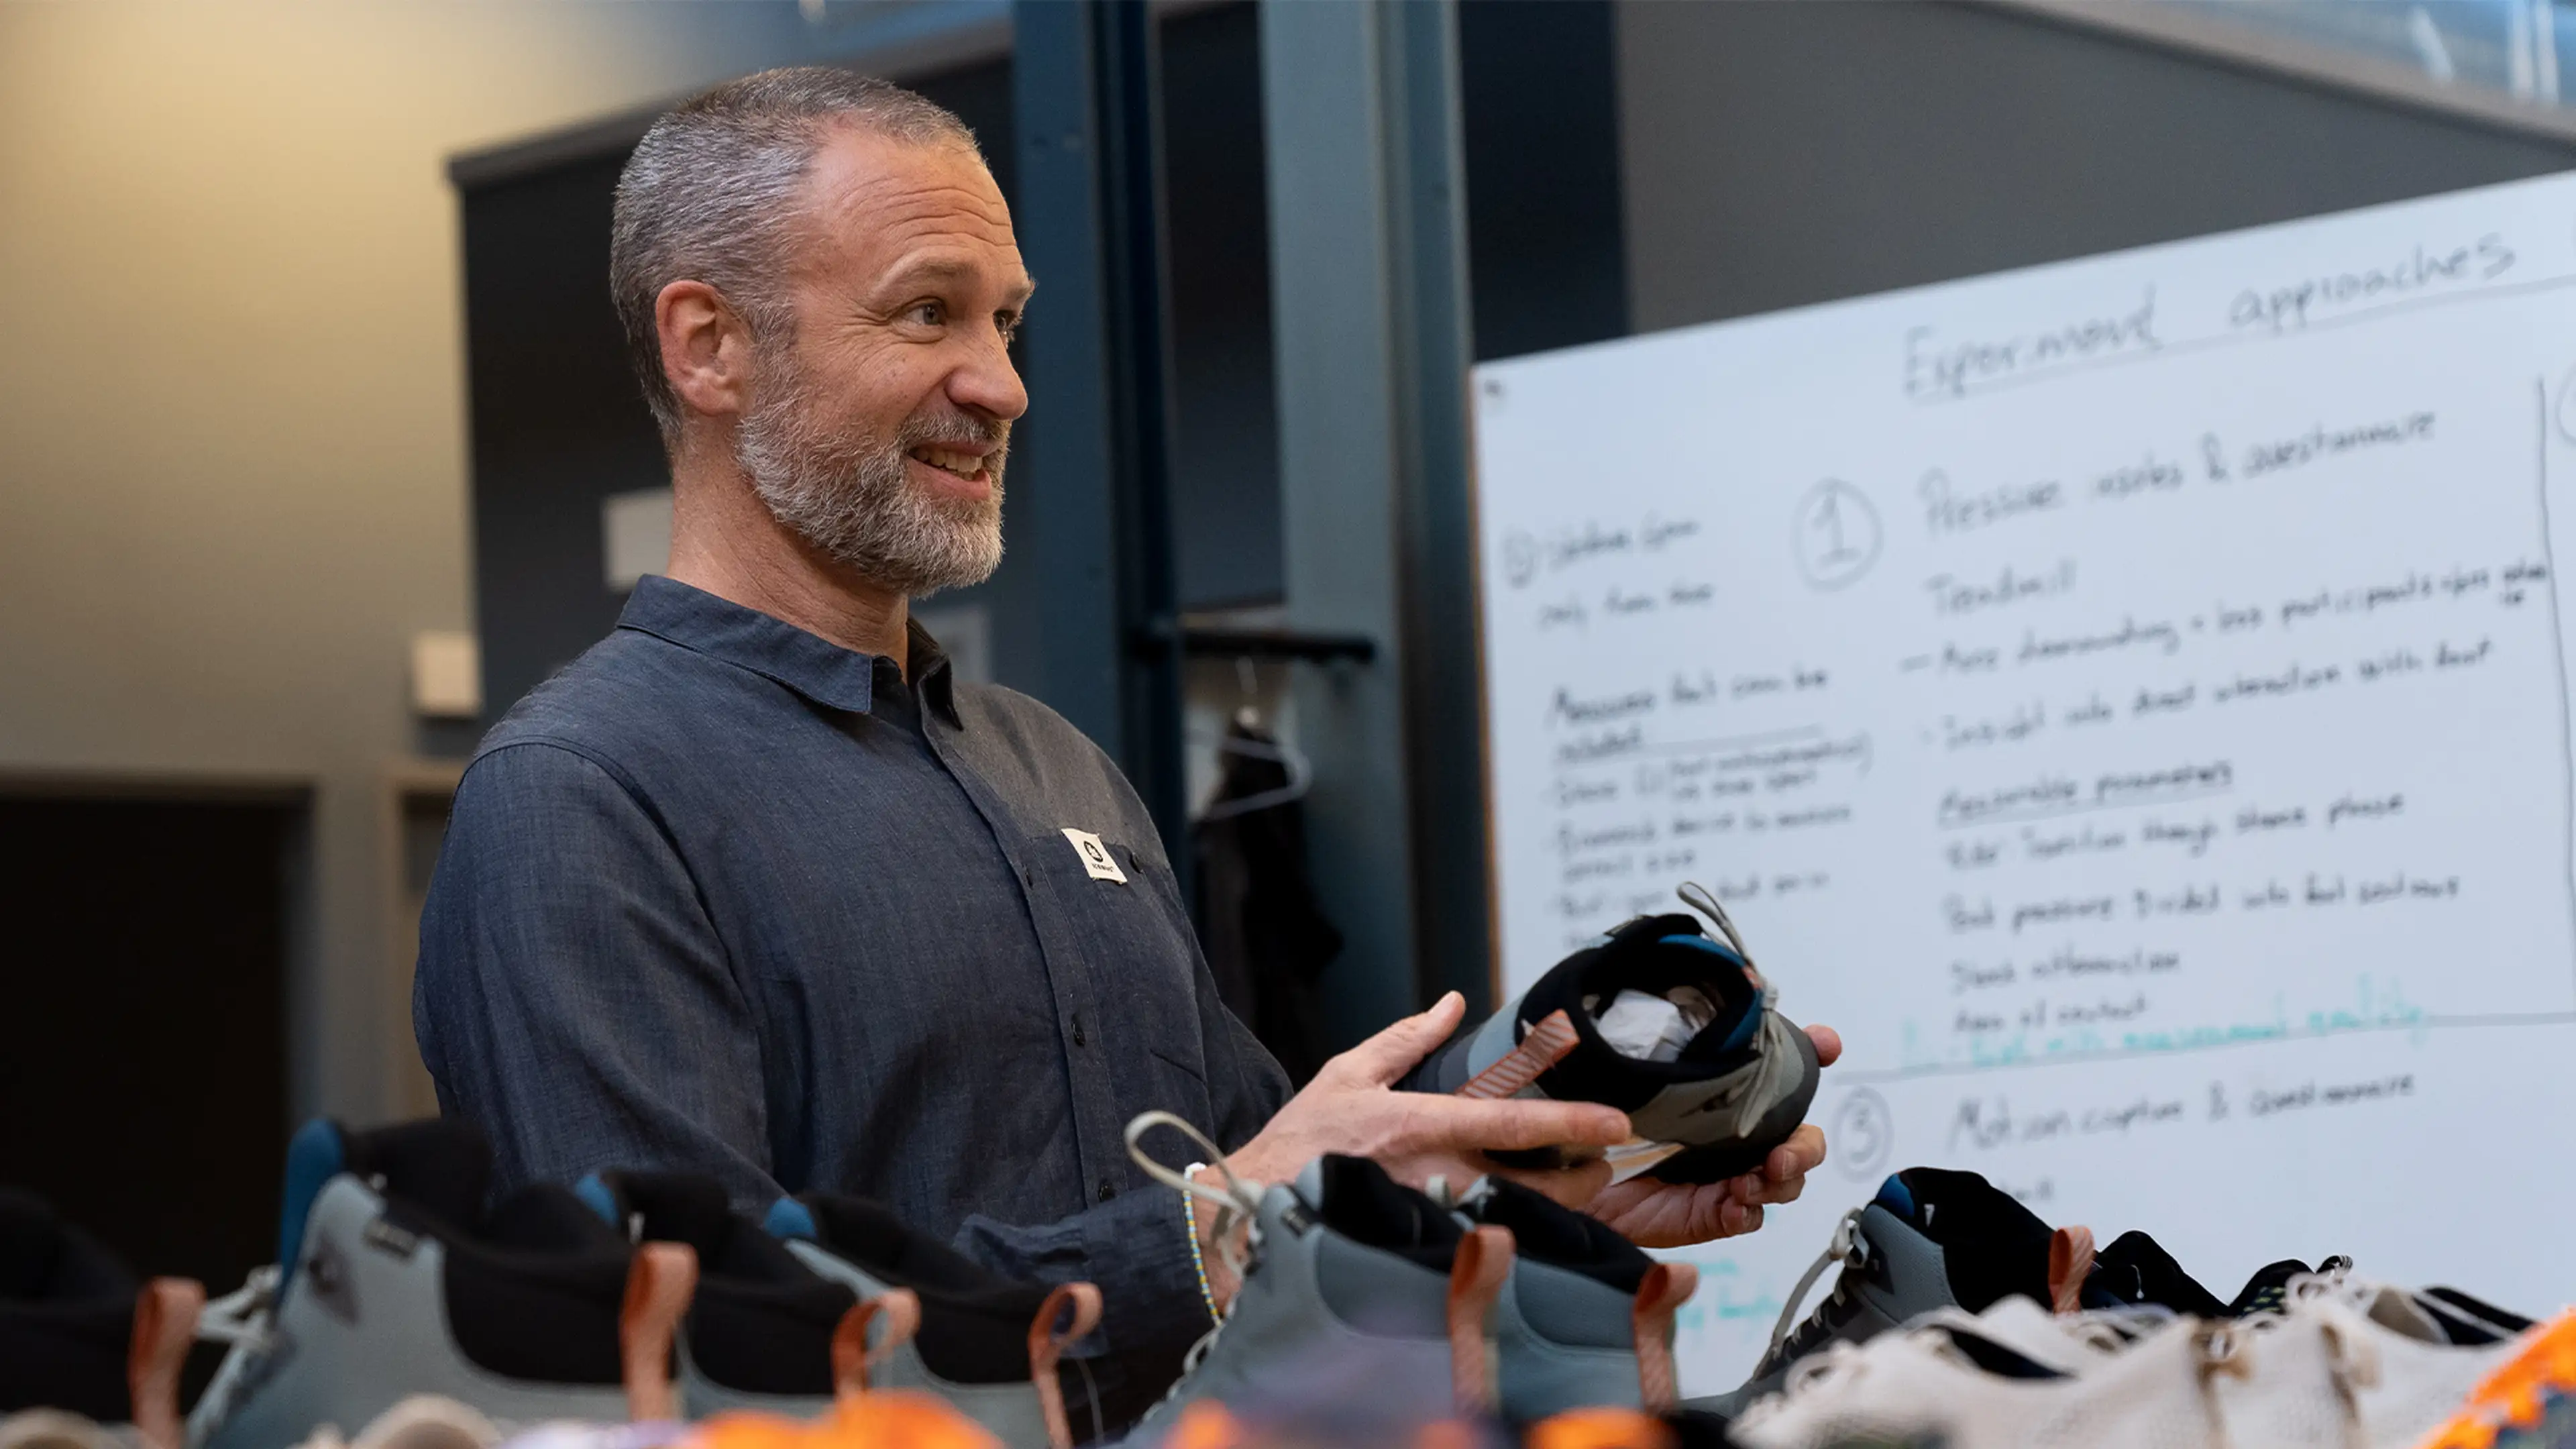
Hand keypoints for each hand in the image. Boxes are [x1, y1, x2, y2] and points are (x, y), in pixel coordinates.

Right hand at [1199, 992, 1630, 1304]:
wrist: (1251, 1208)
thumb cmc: (1299, 1142)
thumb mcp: (1347, 1074)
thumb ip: (1405, 1039)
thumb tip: (1452, 1003)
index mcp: (1418, 1125)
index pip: (1511, 1123)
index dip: (1570, 1123)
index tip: (1616, 1123)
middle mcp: (1431, 1178)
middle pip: (1534, 1190)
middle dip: (1579, 1183)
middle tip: (1598, 1166)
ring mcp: (1430, 1223)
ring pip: (1516, 1226)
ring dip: (1554, 1213)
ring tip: (1572, 1190)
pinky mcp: (1421, 1254)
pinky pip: (1484, 1250)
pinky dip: (1514, 1238)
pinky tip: (1526, 1228)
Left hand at [1582, 1024, 1842, 1247]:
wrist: (1555, 1172)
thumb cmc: (1590, 1116)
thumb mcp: (1617, 1066)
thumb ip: (1651, 1032)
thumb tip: (1683, 998)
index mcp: (1721, 1092)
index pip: (1779, 1067)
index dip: (1812, 1052)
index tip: (1825, 1043)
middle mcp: (1731, 1133)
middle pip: (1799, 1137)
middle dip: (1805, 1144)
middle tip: (1782, 1151)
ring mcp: (1724, 1174)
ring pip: (1784, 1179)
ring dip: (1781, 1180)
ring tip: (1752, 1180)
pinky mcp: (1707, 1213)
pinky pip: (1747, 1217)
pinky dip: (1749, 1211)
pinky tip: (1735, 1203)